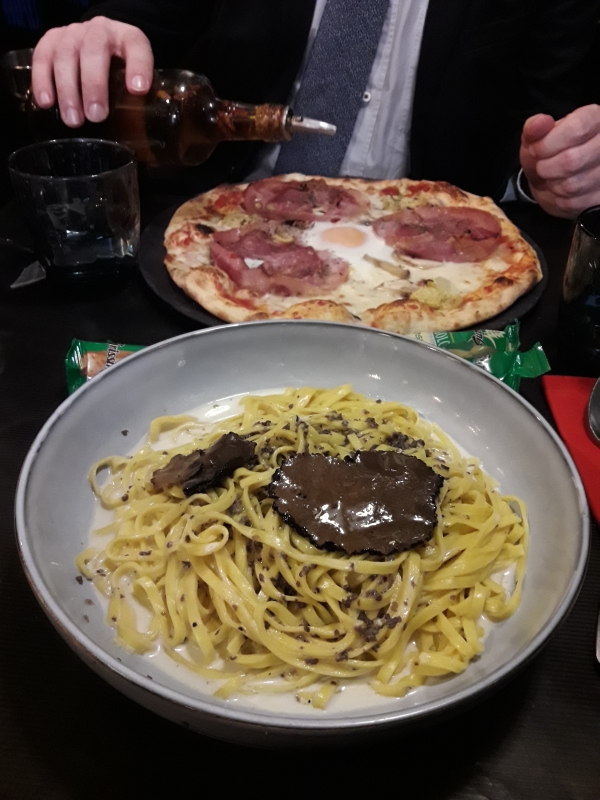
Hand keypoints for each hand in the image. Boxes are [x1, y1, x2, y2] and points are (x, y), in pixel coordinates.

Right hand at [32, 17, 153, 127]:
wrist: (97, 44)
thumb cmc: (119, 70)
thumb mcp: (135, 78)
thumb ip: (140, 99)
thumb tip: (140, 139)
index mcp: (127, 38)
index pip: (135, 45)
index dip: (138, 66)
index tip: (138, 89)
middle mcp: (99, 30)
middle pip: (94, 50)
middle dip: (94, 85)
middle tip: (96, 116)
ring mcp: (72, 34)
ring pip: (66, 55)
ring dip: (68, 90)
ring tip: (73, 120)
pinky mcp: (50, 40)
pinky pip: (42, 57)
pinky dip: (42, 80)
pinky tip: (46, 103)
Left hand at [520, 105, 599, 218]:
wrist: (554, 179)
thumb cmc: (549, 153)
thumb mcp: (536, 136)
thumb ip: (534, 128)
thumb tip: (540, 123)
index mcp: (595, 119)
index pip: (577, 129)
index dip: (548, 144)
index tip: (535, 150)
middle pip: (572, 160)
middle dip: (546, 168)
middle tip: (541, 167)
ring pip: (573, 185)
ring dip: (552, 185)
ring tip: (552, 177)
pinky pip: (574, 203)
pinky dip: (559, 200)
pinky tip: (560, 190)